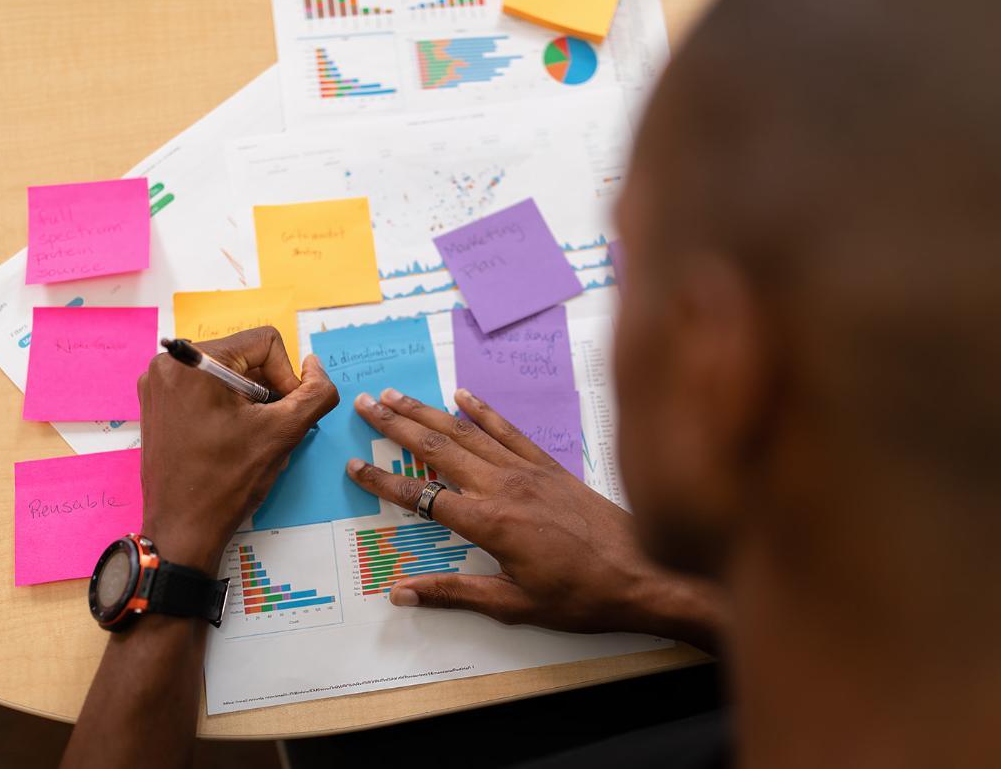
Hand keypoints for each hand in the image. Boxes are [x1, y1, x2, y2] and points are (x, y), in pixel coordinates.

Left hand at [138, 327, 338, 573]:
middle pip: (245, 357)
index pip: (265, 342)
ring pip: (228, 375)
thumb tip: (315, 367)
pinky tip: (232, 441)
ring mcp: (159, 385)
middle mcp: (168, 364)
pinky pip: (207, 391)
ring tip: (250, 440)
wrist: (182, 530)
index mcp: (192, 362)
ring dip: (250, 403)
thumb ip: (315, 393)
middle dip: (267, 392)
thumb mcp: (284, 432)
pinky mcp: (158, 405)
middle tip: (268, 431)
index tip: (281, 415)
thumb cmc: (226, 483)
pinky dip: (228, 410)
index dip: (286, 378)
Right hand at [345, 388, 726, 650]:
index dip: (383, 481)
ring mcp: (528, 471)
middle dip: (397, 425)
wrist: (646, 573)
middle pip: (438, 448)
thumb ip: (455, 594)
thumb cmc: (583, 596)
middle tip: (365, 404)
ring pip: (467, 432)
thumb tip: (401, 593)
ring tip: (396, 394)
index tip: (354, 465)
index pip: (423, 496)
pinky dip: (483, 411)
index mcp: (491, 523)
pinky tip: (461, 395)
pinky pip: (508, 431)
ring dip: (429, 411)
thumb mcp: (514, 605)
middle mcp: (504, 487)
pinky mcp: (550, 466)